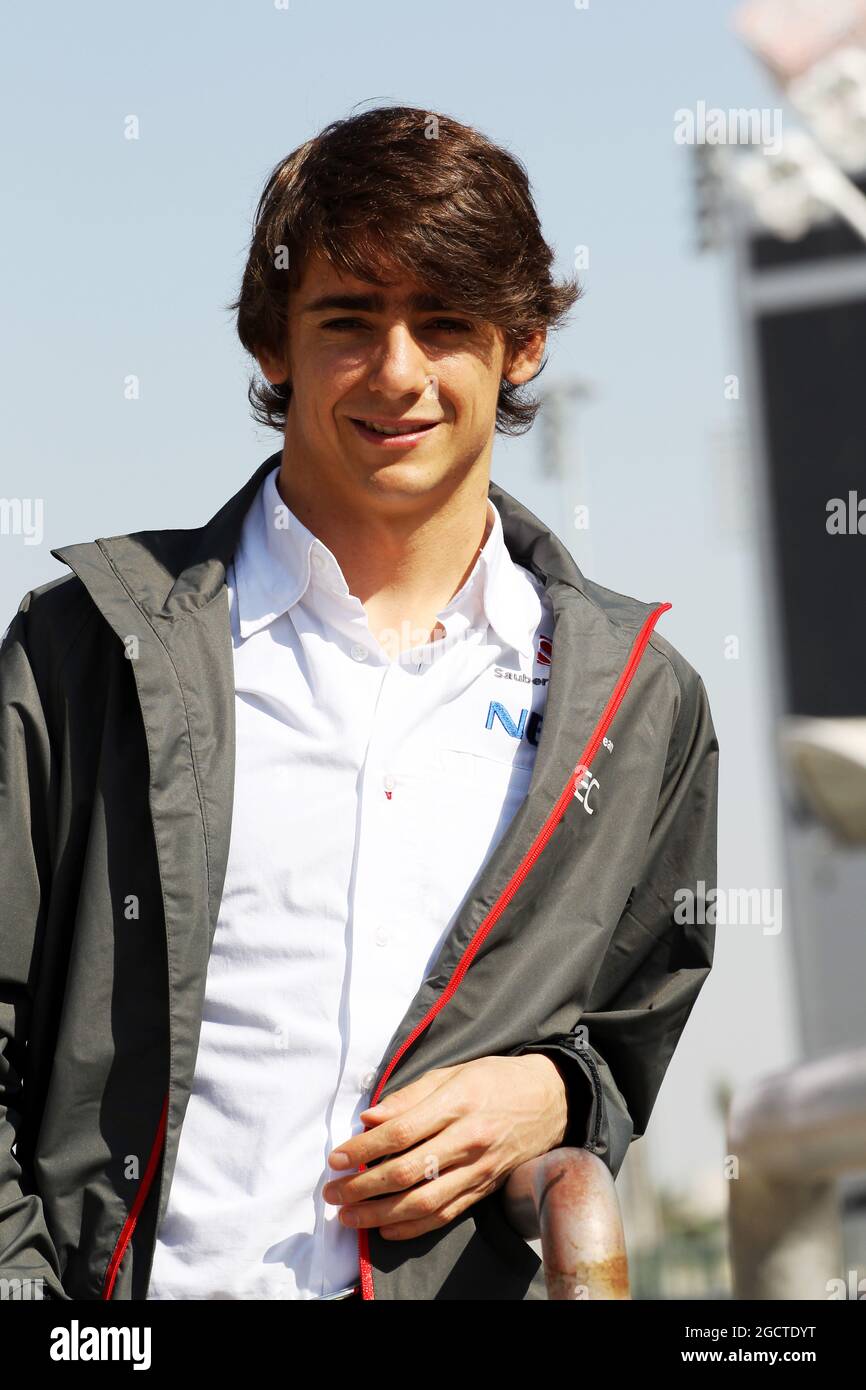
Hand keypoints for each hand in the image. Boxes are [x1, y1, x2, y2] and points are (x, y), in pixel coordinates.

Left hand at [322, 1053, 567, 1240]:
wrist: (551, 1100)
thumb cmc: (495, 1080)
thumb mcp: (453, 1073)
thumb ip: (409, 1097)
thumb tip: (368, 1119)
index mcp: (457, 1103)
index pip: (401, 1132)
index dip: (364, 1149)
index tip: (337, 1158)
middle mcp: (469, 1140)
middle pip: (408, 1172)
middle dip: (363, 1186)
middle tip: (333, 1192)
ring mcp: (479, 1169)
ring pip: (424, 1201)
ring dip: (380, 1213)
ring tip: (349, 1217)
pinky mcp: (485, 1189)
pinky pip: (445, 1214)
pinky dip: (413, 1227)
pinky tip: (386, 1228)